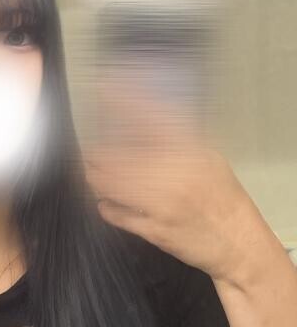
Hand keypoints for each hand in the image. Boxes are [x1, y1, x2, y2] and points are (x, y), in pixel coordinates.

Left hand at [81, 83, 267, 283]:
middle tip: (89, 154)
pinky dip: (108, 207)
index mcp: (191, 150)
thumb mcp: (207, 157)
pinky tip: (108, 203)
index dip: (123, 100)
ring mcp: (164, 203)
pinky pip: (117, 214)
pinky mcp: (154, 229)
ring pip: (111, 185)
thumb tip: (141, 116)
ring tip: (94, 176)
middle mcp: (176, 172)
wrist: (237, 242)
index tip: (103, 85)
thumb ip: (177, 139)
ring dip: (97, 180)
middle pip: (118, 155)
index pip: (150, 116)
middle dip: (96, 155)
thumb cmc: (220, 197)